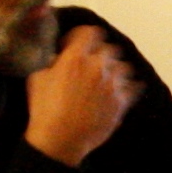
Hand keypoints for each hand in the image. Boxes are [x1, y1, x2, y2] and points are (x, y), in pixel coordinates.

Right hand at [24, 25, 139, 165]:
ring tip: (106, 78)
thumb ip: (51, 62)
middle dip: (100, 53)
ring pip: (124, 66)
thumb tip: (58, 58)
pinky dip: (128, 87)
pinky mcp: (122, 102)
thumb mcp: (37, 79)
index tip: (76, 45)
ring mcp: (113, 84)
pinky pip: (134, 87)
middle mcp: (98, 67)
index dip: (83, 36)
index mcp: (75, 58)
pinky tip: (121, 91)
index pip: (90, 32)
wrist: (60, 140)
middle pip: (109, 48)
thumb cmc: (44, 110)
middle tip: (90, 64)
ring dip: (115, 69)